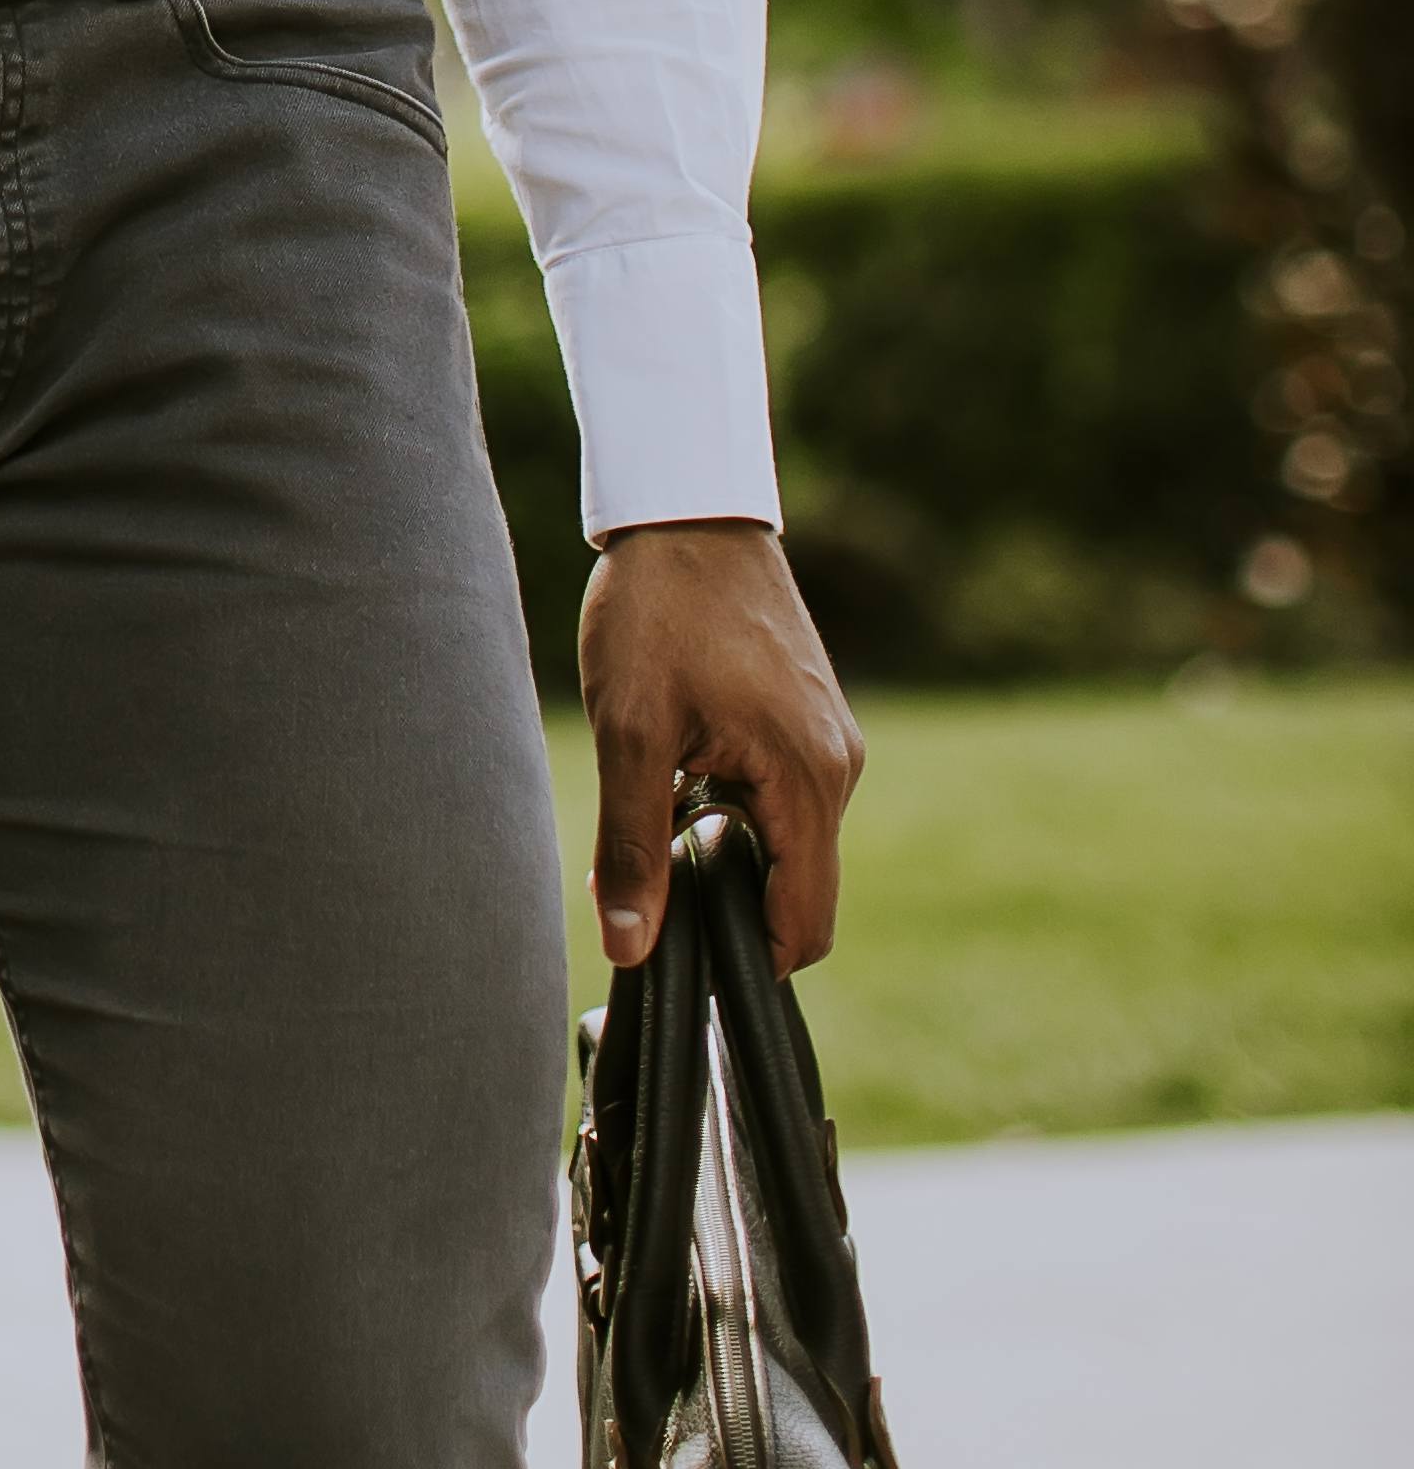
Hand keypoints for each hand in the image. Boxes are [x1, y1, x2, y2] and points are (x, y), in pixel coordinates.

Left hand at [580, 521, 859, 973]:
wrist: (686, 509)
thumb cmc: (657, 609)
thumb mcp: (630, 731)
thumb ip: (632, 846)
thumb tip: (631, 949)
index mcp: (809, 778)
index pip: (808, 922)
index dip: (752, 958)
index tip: (690, 960)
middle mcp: (838, 765)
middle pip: (799, 885)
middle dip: (730, 900)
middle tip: (650, 877)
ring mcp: (829, 737)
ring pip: (786, 838)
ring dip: (727, 846)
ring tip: (653, 805)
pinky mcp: (810, 714)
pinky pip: (783, 792)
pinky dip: (734, 803)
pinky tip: (676, 770)